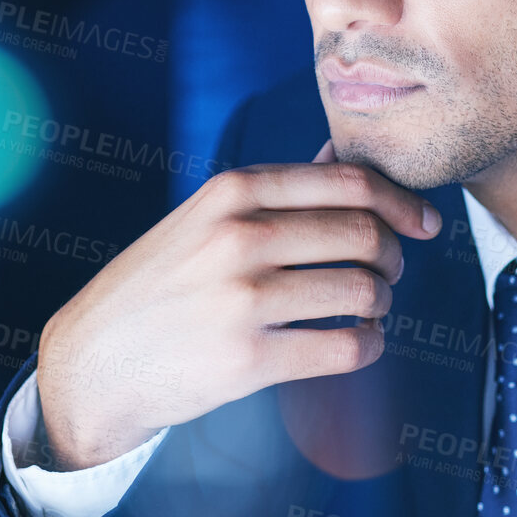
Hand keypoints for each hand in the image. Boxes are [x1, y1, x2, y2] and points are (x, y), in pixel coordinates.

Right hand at [30, 139, 442, 470]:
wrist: (93, 361)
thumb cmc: (157, 286)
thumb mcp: (203, 218)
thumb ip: (274, 191)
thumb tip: (342, 155)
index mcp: (232, 192)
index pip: (348, 182)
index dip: (402, 201)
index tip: (423, 222)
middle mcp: (240, 237)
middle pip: (365, 235)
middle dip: (394, 257)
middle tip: (389, 274)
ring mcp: (244, 299)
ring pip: (364, 292)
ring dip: (382, 305)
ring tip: (367, 310)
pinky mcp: (250, 359)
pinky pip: (347, 348)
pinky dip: (369, 346)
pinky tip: (358, 343)